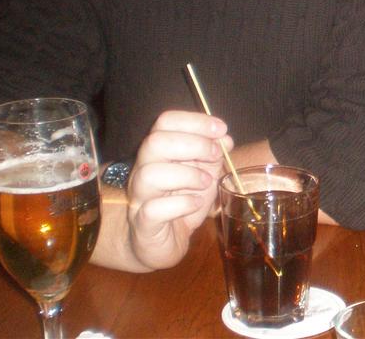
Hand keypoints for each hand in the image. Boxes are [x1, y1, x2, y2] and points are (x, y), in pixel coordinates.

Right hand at [125, 110, 231, 270]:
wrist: (161, 243)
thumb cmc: (182, 202)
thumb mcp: (204, 174)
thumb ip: (213, 155)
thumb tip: (225, 138)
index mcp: (158, 152)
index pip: (165, 122)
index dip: (194, 121)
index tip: (220, 129)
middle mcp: (143, 169)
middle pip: (155, 142)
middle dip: (193, 144)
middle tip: (214, 156)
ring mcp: (140, 197)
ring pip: (150, 174)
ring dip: (187, 175)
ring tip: (206, 182)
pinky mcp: (143, 224)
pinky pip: (154, 209)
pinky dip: (181, 204)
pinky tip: (196, 204)